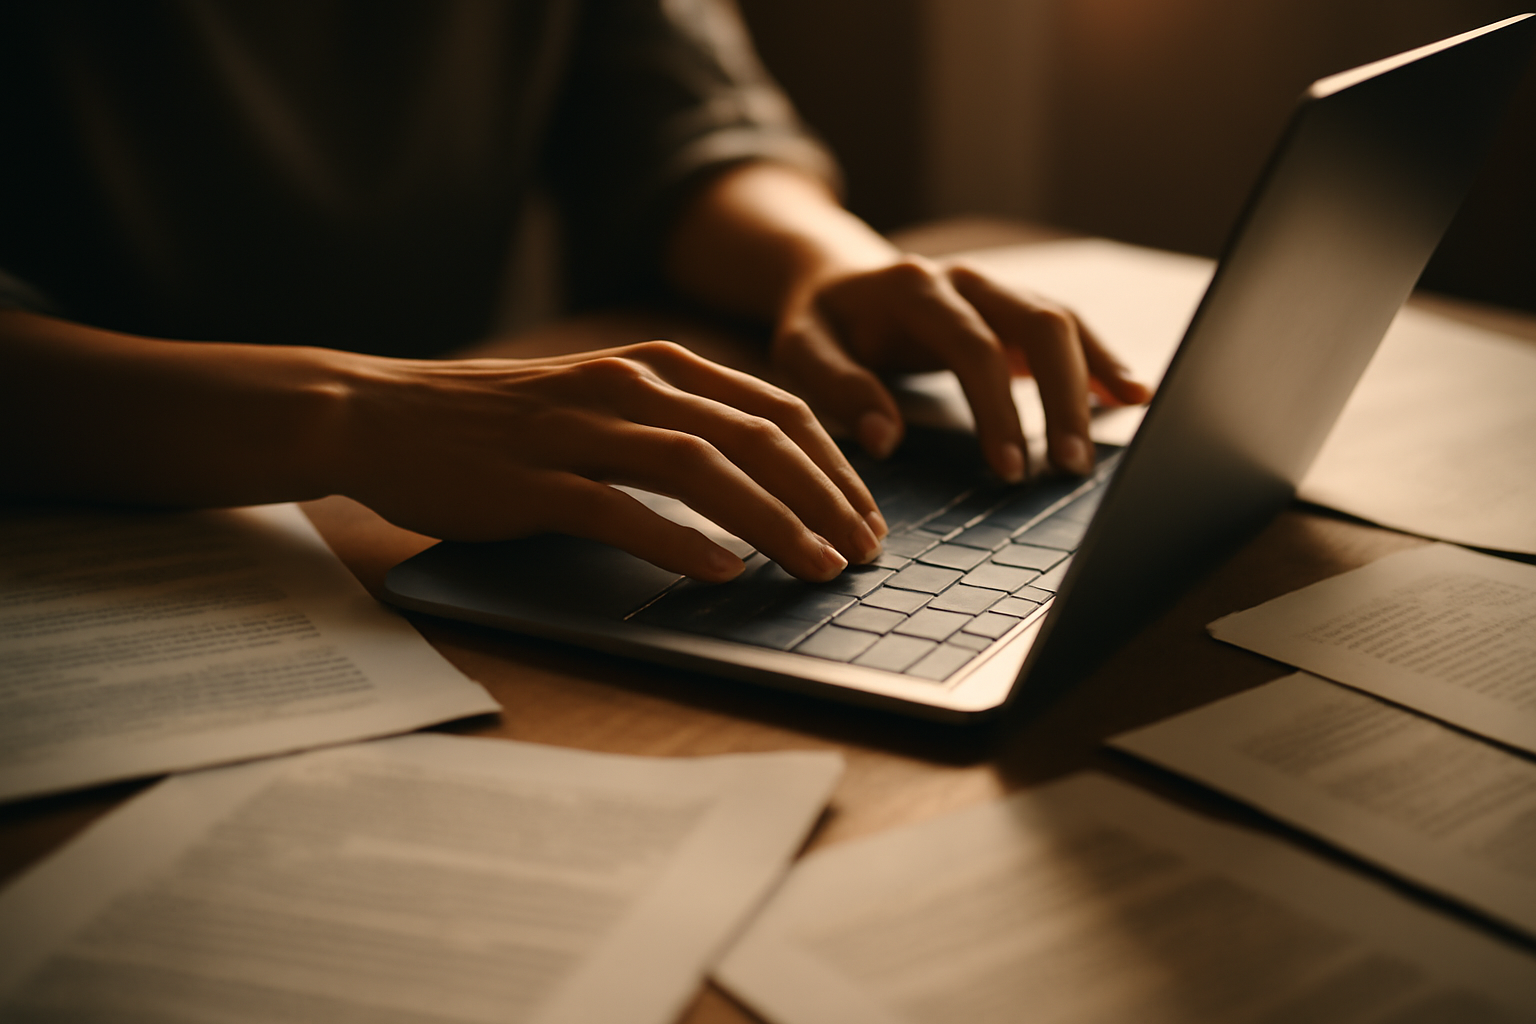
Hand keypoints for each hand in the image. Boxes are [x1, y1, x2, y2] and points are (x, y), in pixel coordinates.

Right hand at [334, 341, 886, 582]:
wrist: (383, 414)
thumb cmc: (501, 421)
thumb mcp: (600, 400)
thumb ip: (673, 423)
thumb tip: (759, 478)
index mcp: (653, 365)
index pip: (775, 409)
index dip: (835, 463)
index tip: (868, 513)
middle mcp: (627, 386)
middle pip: (756, 437)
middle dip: (825, 497)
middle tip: (866, 551)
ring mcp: (579, 431)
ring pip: (702, 470)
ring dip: (774, 521)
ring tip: (819, 567)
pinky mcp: (534, 481)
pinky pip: (621, 511)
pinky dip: (680, 543)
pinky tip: (722, 573)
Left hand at [770, 255, 1151, 480]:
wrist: (833, 278)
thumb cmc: (818, 323)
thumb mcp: (801, 350)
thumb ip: (839, 387)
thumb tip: (886, 438)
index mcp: (912, 287)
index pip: (973, 347)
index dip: (998, 409)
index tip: (1011, 469)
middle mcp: (964, 279)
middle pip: (1037, 323)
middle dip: (1062, 396)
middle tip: (1070, 466)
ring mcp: (994, 289)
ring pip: (1062, 320)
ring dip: (1095, 372)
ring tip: (1129, 418)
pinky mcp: (1011, 309)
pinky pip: (1067, 328)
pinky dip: (1100, 359)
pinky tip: (1130, 394)